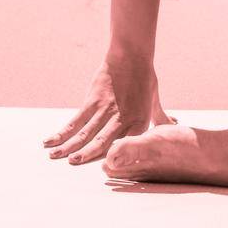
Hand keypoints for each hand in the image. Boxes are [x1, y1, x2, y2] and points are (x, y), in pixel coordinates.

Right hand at [42, 50, 176, 164]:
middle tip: (73, 166)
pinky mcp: (93, 100)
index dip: (117, 159)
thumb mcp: (154, 100)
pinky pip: (76, 119)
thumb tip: (175, 125)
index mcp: (139, 122)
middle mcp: (122, 119)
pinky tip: (52, 140)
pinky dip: (63, 131)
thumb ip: (161, 117)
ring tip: (56, 157)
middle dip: (87, 156)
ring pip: (86, 133)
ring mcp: (106, 110)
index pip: (128, 146)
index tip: (106, 172)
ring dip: (70, 146)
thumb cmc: (145, 78)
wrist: (131, 55)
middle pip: (103, 142)